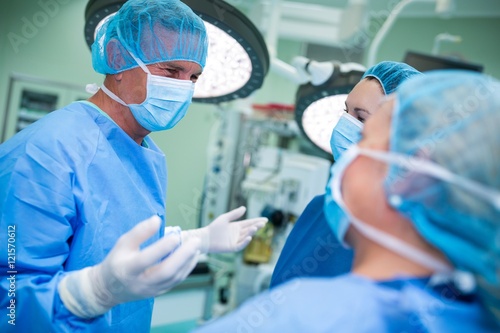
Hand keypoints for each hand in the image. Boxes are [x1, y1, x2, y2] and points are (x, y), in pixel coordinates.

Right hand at [58, 216, 199, 317]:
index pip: (146, 259)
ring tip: (196, 247)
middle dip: (183, 256)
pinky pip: (175, 281)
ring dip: (188, 262)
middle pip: (165, 272)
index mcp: (128, 269)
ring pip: (173, 278)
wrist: (110, 289)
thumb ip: (139, 232)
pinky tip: (192, 256)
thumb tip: (157, 219)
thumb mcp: (122, 243)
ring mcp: (151, 290)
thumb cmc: (117, 261)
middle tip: (195, 242)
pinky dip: (186, 268)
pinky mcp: (159, 292)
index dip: (162, 248)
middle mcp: (140, 282)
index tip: (176, 236)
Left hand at [183, 206, 267, 253]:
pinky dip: (245, 242)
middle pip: (250, 229)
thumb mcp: (225, 218)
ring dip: (251, 232)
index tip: (265, 219)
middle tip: (263, 223)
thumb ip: (234, 214)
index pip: (249, 223)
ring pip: (246, 236)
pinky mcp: (232, 248)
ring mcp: (236, 241)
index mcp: (237, 226)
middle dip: (257, 226)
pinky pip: (241, 245)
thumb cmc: (214, 228)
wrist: (205, 237)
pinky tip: (249, 237)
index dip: (257, 221)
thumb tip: (244, 208)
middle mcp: (238, 234)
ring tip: (255, 227)